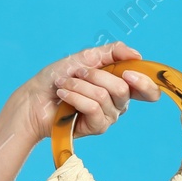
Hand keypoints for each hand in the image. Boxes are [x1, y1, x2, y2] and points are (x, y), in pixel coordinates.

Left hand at [17, 41, 161, 142]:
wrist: (34, 98)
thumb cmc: (58, 77)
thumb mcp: (85, 58)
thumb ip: (112, 52)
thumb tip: (137, 55)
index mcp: (120, 85)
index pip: (148, 90)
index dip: (145, 81)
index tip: (128, 72)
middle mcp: (118, 103)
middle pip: (123, 88)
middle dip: (95, 75)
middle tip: (77, 73)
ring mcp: (108, 116)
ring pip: (104, 96)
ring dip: (79, 85)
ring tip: (63, 84)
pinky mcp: (96, 127)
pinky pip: (93, 108)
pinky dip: (75, 97)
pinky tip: (62, 95)